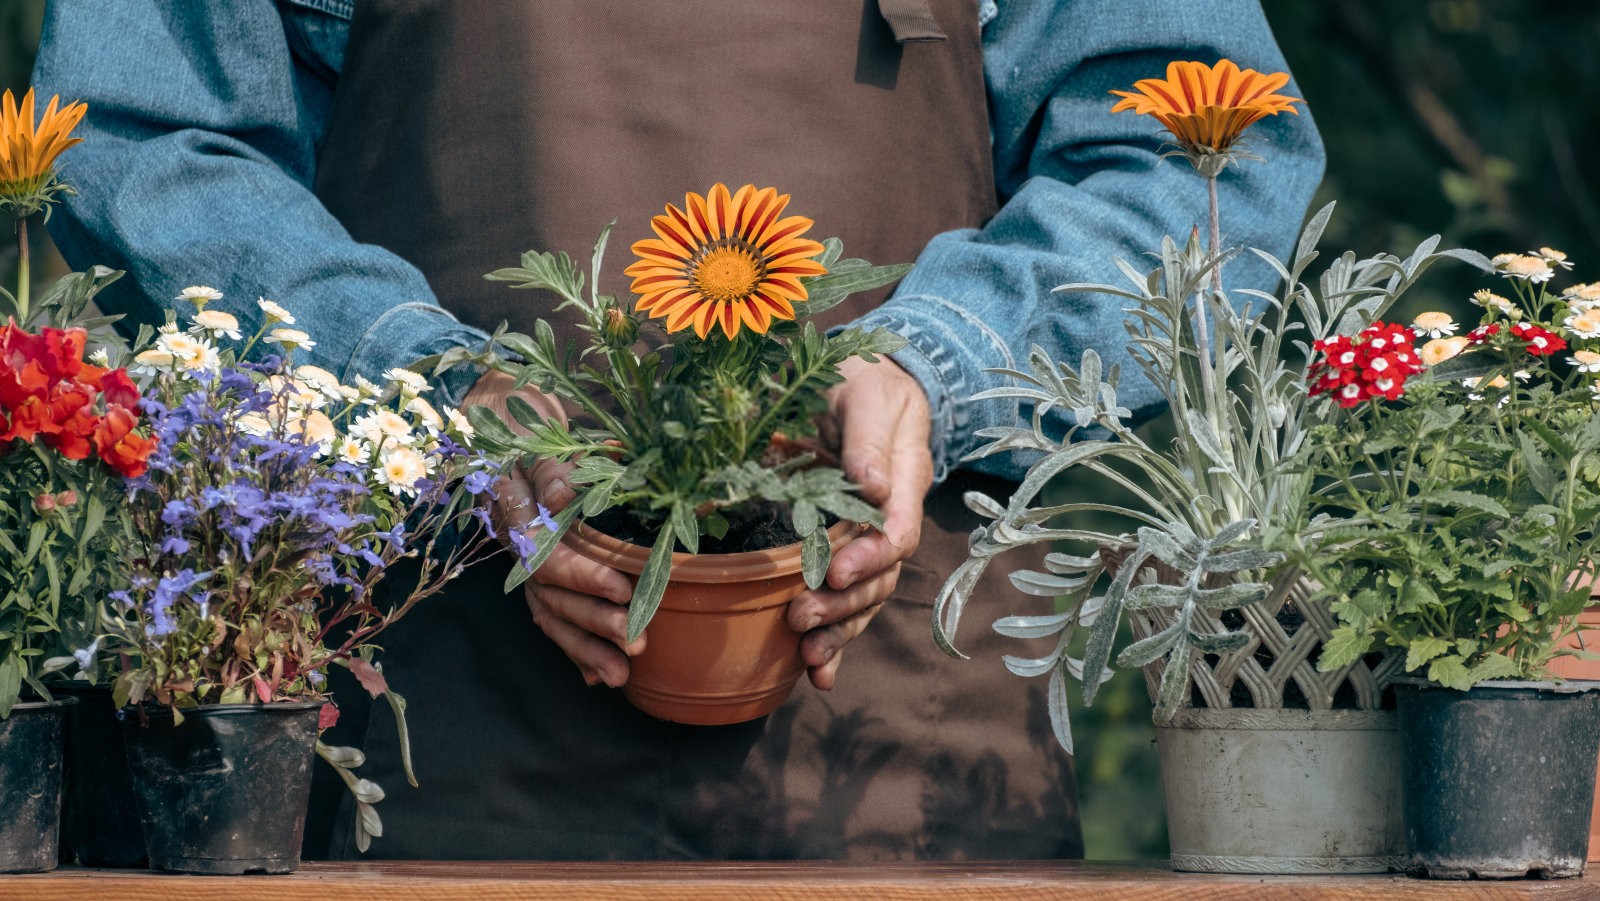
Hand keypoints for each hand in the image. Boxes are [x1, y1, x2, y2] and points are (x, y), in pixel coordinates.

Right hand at [464, 371, 640, 687]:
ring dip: (583, 648)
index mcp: (517, 512)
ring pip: (548, 612)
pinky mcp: (535, 570)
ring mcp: (524, 560)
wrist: (497, 417)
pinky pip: (548, 615)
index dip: (584, 577)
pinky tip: (593, 677)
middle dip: (593, 623)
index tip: (623, 588)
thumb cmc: (527, 420)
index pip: (547, 556)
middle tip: (636, 645)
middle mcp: (517, 543)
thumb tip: (562, 500)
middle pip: (550, 595)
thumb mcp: (538, 431)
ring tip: (621, 677)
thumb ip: (551, 468)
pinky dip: (570, 647)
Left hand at [787, 355, 932, 690]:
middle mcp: (891, 516)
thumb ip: (868, 438)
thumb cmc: (863, 381)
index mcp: (903, 479)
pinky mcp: (844, 549)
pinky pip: (845, 600)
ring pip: (866, 599)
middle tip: (800, 616)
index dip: (869, 558)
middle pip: (881, 577)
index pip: (897, 532)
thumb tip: (869, 483)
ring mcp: (869, 537)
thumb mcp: (865, 394)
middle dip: (845, 604)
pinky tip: (814, 672)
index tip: (833, 572)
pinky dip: (833, 639)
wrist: (863, 381)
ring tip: (806, 654)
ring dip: (838, 630)